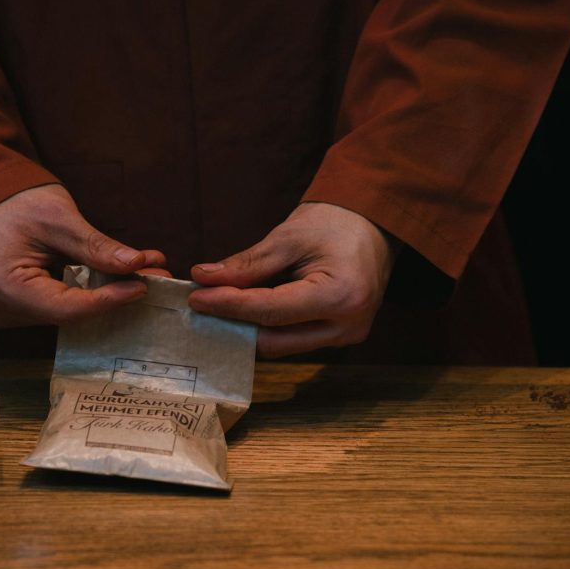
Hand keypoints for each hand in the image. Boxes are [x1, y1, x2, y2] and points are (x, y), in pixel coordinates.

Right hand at [0, 184, 166, 326]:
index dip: (107, 300)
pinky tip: (118, 278)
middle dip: (115, 294)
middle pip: (70, 314)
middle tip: (155, 274)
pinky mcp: (20, 310)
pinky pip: (60, 307)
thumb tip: (136, 263)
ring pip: (69, 313)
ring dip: (107, 293)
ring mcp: (10, 314)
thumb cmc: (15, 203)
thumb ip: (94, 246)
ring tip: (144, 272)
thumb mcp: (57, 218)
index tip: (142, 284)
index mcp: (4, 288)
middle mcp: (4, 311)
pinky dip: (90, 292)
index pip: (65, 308)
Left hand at [189, 203, 398, 357]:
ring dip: (249, 328)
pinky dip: (268, 327)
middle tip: (203, 302)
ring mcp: (347, 336)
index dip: (229, 305)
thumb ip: (248, 265)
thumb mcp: (287, 238)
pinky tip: (247, 309)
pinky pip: (295, 340)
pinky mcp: (340, 336)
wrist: (373, 224)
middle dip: (235, 323)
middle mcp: (348, 326)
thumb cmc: (334, 223)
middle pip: (275, 339)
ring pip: (282, 345)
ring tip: (220, 304)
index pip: (270, 311)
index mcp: (340, 296)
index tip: (196, 296)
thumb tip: (204, 279)